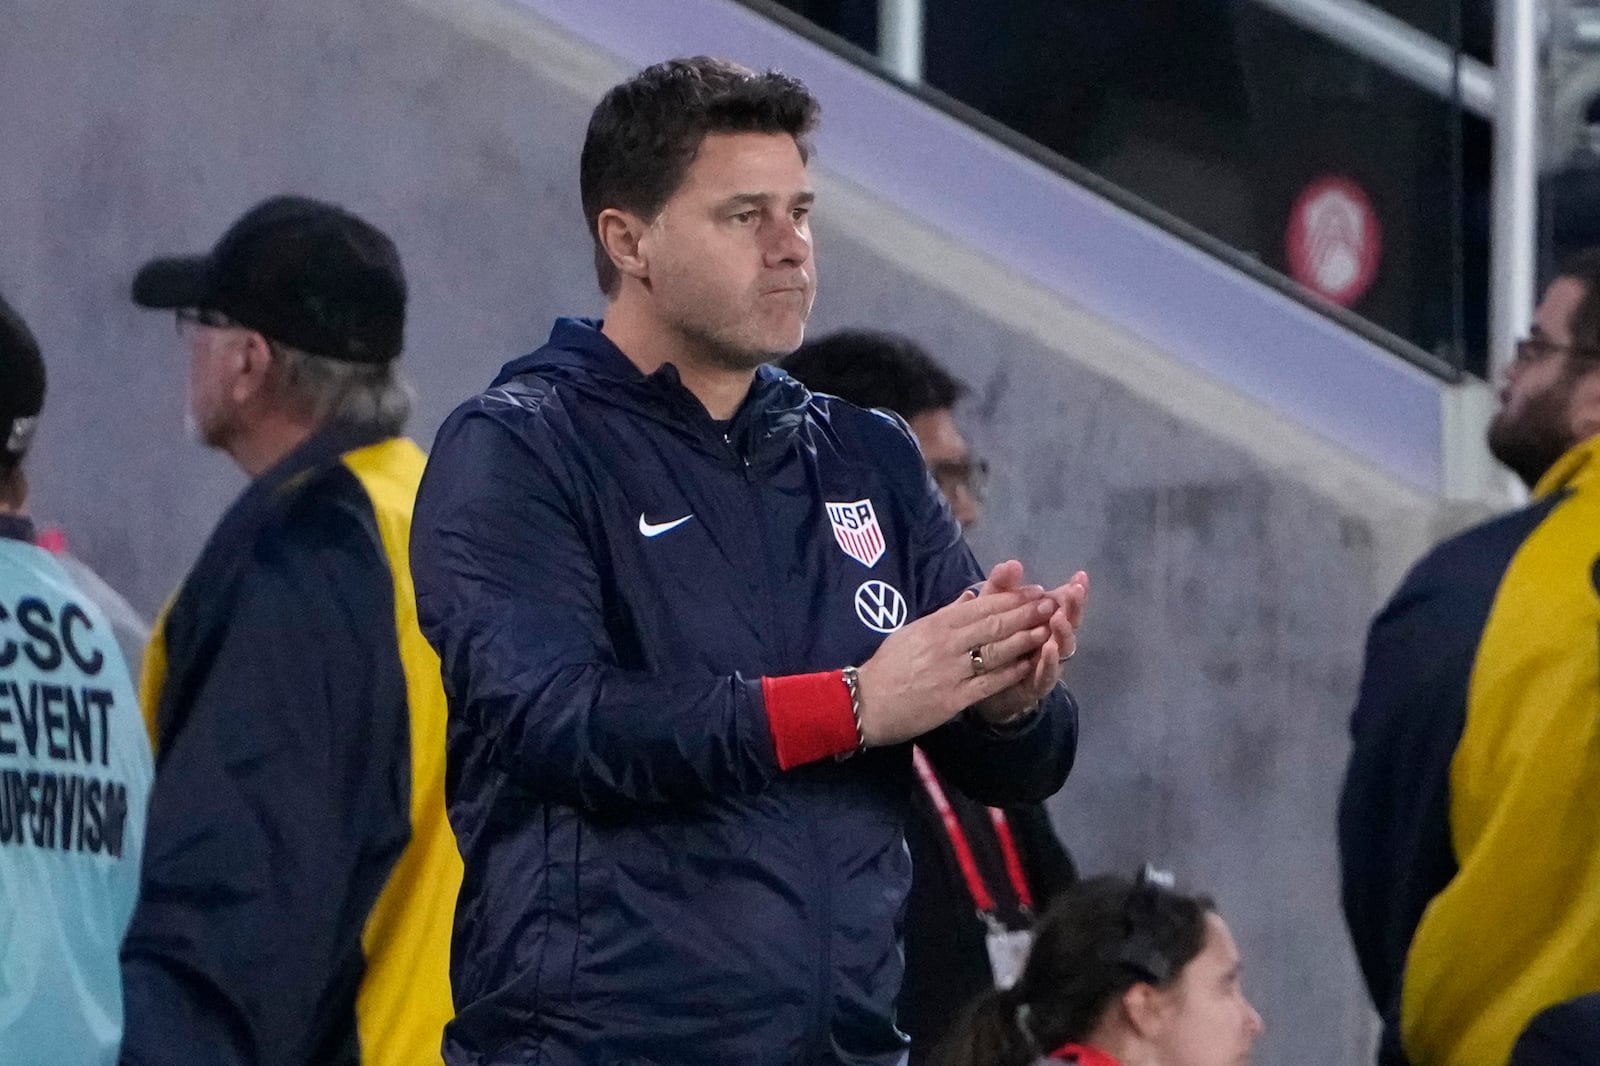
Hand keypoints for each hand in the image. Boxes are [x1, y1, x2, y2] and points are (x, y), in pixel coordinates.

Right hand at [855, 585, 1056, 746]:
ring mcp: (951, 672)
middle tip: (1053, 603)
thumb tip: (971, 597)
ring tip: (1049, 629)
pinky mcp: (953, 699)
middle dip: (1027, 613)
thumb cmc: (888, 666)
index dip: (1012, 598)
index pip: (981, 606)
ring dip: (1025, 640)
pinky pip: (989, 683)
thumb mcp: (912, 632)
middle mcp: (945, 644)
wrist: (866, 702)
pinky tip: (1030, 665)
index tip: (1035, 590)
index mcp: (935, 624)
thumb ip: (945, 614)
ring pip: (997, 652)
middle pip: (994, 625)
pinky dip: (1011, 673)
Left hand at [969, 562, 1089, 724]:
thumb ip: (1001, 587)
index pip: (1063, 603)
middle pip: (1069, 622)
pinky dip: (1050, 661)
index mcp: (1043, 621)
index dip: (1074, 590)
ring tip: (1059, 618)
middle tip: (1075, 591)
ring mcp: (1048, 663)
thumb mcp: (992, 611)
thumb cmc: (992, 643)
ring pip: (1063, 647)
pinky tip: (1049, 649)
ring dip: (1063, 632)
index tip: (1080, 575)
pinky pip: (1047, 673)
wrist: (981, 686)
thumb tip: (1013, 563)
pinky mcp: (1038, 684)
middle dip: (1074, 606)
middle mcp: (1052, 640)